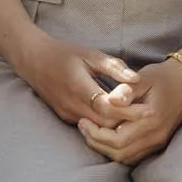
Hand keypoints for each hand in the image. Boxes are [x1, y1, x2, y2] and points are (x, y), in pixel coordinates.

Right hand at [17, 32, 141, 127]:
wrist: (32, 60)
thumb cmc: (63, 53)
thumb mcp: (90, 54)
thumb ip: (114, 68)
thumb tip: (137, 79)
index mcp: (79, 87)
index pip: (109, 108)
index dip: (130, 112)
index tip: (149, 109)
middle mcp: (72, 105)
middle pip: (106, 123)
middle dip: (127, 121)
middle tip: (147, 114)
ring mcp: (67, 114)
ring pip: (98, 128)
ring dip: (116, 124)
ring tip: (137, 117)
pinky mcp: (65, 117)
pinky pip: (89, 125)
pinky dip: (104, 124)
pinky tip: (117, 116)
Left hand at [78, 59, 181, 165]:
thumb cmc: (161, 76)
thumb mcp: (142, 78)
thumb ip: (126, 90)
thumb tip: (109, 100)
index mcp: (150, 118)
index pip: (117, 138)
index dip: (96, 133)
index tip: (82, 120)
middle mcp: (155, 134)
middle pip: (119, 152)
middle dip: (97, 143)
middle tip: (82, 127)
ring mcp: (158, 141)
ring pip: (126, 157)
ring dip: (105, 149)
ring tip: (90, 133)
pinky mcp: (158, 143)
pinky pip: (134, 156)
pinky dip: (117, 151)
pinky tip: (106, 137)